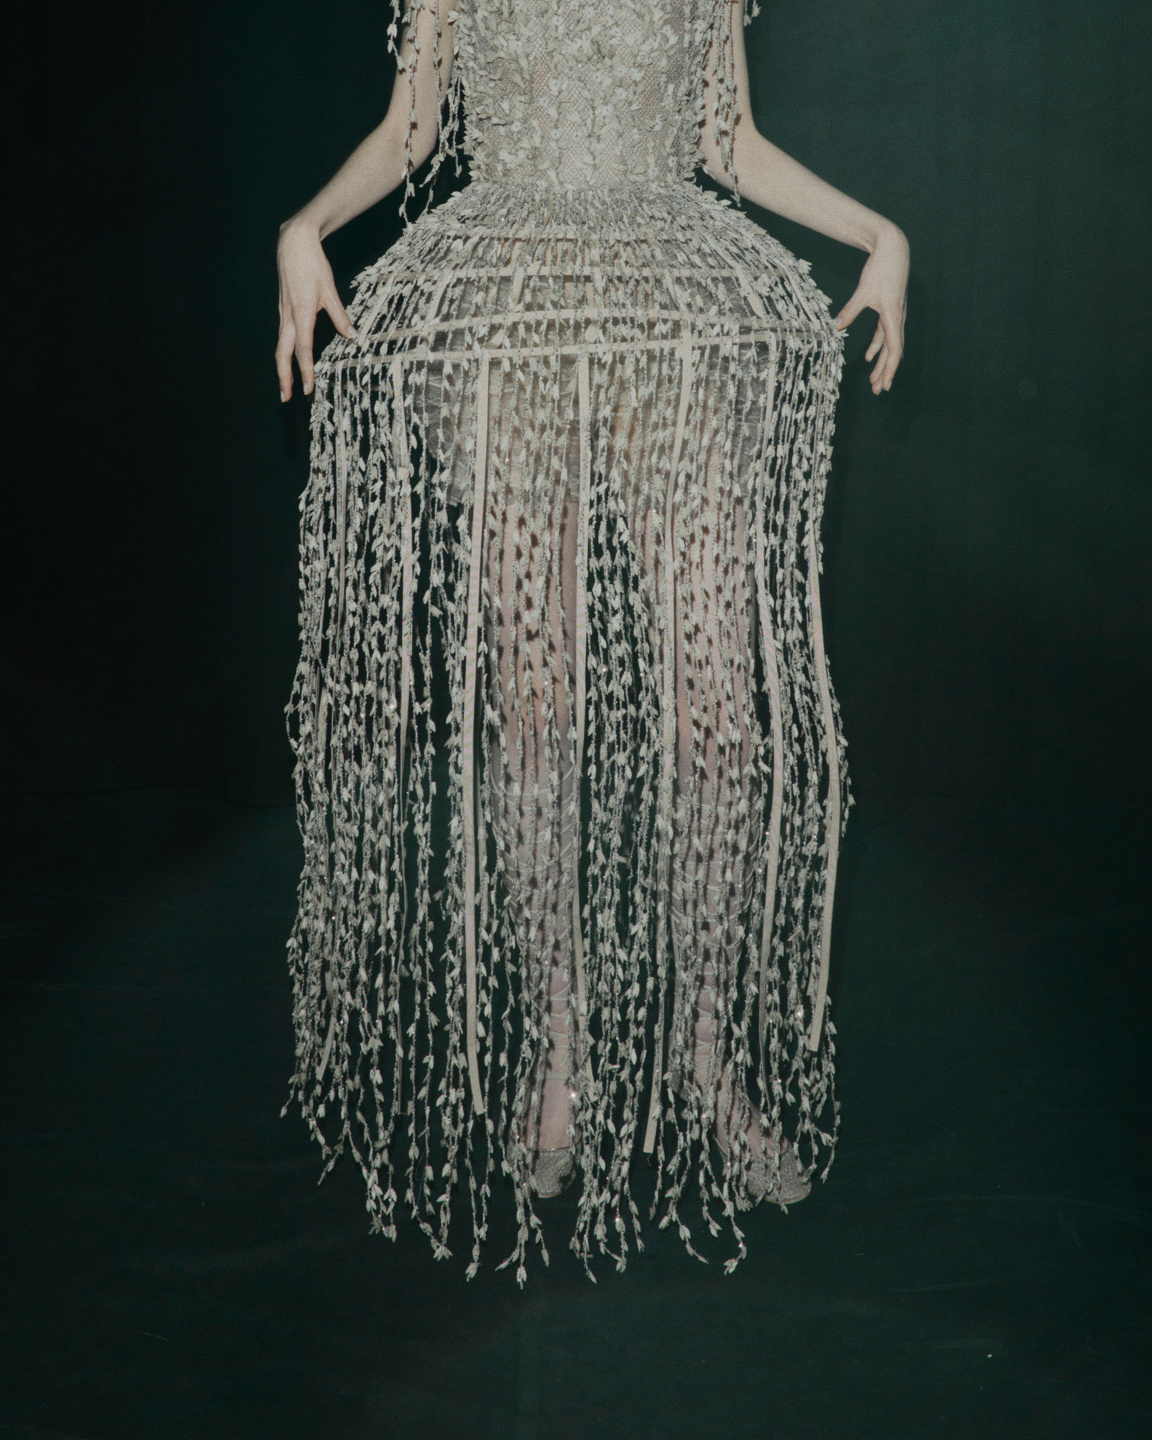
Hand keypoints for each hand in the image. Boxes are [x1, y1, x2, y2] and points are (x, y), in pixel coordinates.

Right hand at [275, 217, 357, 401]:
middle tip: (287, 398)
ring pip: (280, 346)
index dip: (306, 369)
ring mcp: (284, 313)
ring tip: (286, 387)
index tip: (309, 387)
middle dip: (285, 377)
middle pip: (283, 353)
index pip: (304, 348)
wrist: (294, 242)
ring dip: (283, 368)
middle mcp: (289, 316)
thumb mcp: (330, 289)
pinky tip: (290, 361)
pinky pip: (283, 336)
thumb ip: (340, 315)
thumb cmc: (313, 263)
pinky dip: (285, 353)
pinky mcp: (284, 309)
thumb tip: (352, 336)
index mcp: (302, 312)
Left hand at [834, 222, 908, 394]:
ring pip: (889, 345)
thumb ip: (850, 309)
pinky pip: (885, 334)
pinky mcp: (890, 310)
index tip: (883, 384)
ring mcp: (894, 315)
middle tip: (877, 391)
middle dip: (884, 372)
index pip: (893, 348)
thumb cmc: (880, 267)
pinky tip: (868, 357)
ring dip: (881, 363)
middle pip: (893, 352)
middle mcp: (897, 318)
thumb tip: (836, 327)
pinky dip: (877, 346)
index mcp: (892, 315)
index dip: (888, 368)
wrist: (893, 248)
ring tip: (874, 381)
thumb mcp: (864, 290)